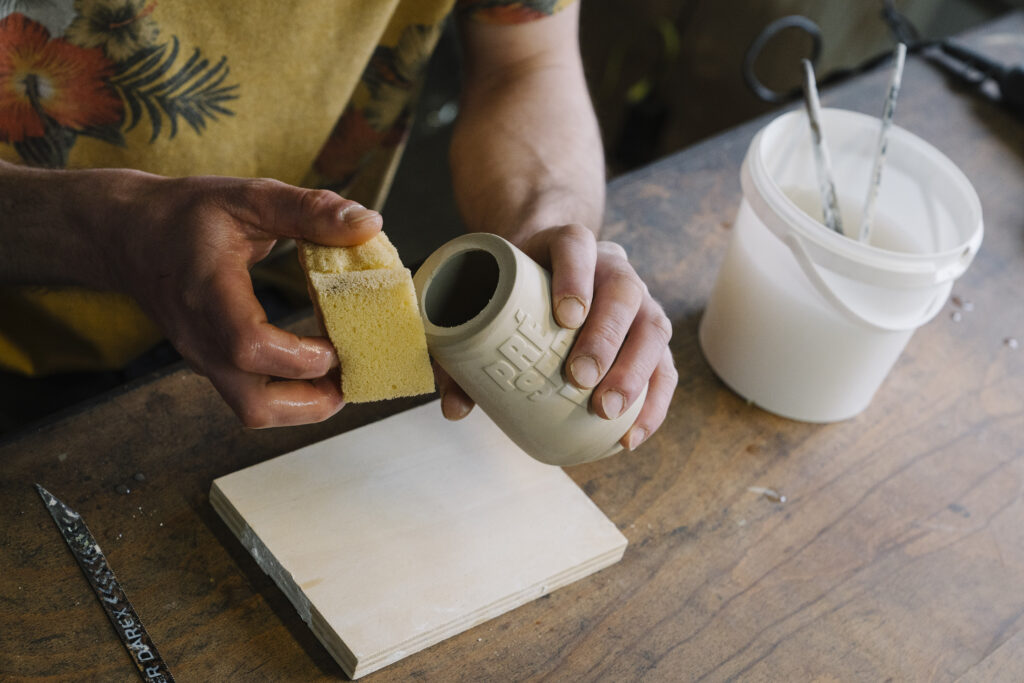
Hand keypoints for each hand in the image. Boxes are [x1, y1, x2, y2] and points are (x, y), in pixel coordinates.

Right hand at [97, 172, 381, 427]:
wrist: (127, 235)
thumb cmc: (185, 215)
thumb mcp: (249, 197)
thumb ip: (309, 210)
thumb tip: (369, 224)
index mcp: (209, 293)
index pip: (248, 346)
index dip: (299, 357)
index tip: (335, 345)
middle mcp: (202, 338)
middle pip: (255, 406)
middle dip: (313, 402)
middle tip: (350, 375)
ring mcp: (204, 357)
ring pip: (253, 411)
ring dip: (303, 405)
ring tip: (340, 375)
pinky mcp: (211, 363)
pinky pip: (250, 395)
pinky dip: (288, 391)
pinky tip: (315, 362)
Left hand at [437, 224, 677, 450]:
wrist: (548, 265)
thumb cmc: (514, 290)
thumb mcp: (486, 301)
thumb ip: (463, 350)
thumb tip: (455, 410)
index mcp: (568, 244)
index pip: (576, 246)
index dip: (575, 275)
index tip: (565, 315)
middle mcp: (612, 266)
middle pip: (622, 291)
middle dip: (605, 338)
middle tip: (580, 378)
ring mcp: (639, 300)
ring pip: (652, 327)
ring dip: (635, 372)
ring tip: (607, 411)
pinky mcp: (650, 335)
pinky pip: (664, 366)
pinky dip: (653, 402)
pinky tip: (632, 434)